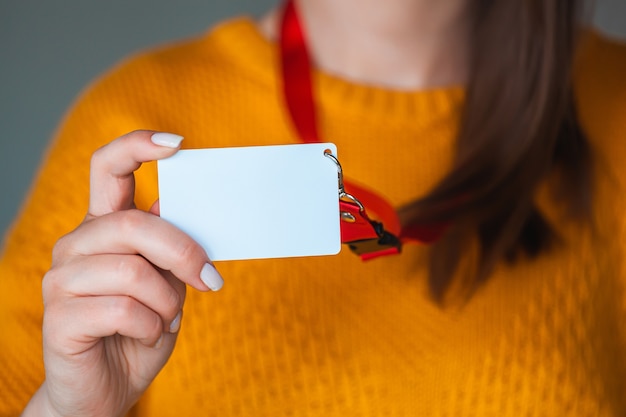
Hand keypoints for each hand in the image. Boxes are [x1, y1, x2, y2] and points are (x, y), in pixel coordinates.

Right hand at [22, 131, 223, 416]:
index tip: (178, 143)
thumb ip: (170, 248)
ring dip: (167, 301)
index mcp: (105, 228)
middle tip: (209, 279)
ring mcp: (62, 280)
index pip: (108, 168)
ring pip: (132, 271)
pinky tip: (146, 335)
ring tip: (166, 318)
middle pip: (131, 224)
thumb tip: (181, 209)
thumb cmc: (142, 329)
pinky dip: (152, 326)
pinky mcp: (59, 317)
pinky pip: (123, 310)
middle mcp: (77, 245)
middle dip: (182, 252)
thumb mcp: (168, 283)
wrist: (110, 388)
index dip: (137, 147)